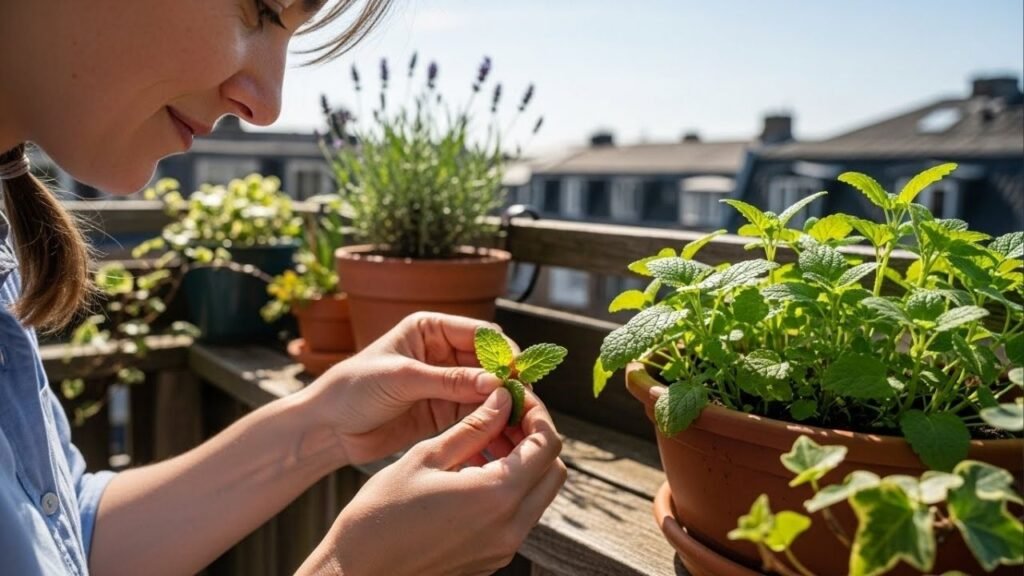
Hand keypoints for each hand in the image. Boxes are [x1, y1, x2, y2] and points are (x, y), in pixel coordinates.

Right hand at [298, 386, 566, 575]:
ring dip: (523, 463)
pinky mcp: (492, 558)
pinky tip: (475, 470)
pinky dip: (510, 488)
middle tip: (503, 416)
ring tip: (485, 440)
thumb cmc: (381, 514)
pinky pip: (519, 516)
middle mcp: (510, 527)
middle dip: (535, 438)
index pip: (547, 445)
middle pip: (553, 471)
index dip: (537, 414)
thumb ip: (473, 427)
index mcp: (497, 496)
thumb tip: (502, 399)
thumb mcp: (426, 457)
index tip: (515, 398)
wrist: (358, 571)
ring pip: (538, 494)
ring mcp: (503, 547)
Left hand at [303, 312, 513, 465]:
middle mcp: (443, 352)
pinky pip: (476, 412)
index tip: (518, 374)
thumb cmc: (354, 389)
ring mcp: (446, 383)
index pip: (480, 334)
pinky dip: (492, 420)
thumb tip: (497, 383)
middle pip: (491, 362)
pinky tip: (504, 431)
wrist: (328, 428)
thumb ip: (450, 380)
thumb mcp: (402, 378)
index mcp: (431, 328)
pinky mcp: (445, 411)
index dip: (503, 353)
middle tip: (525, 400)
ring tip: (519, 419)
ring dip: (504, 402)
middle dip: (509, 379)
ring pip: (488, 389)